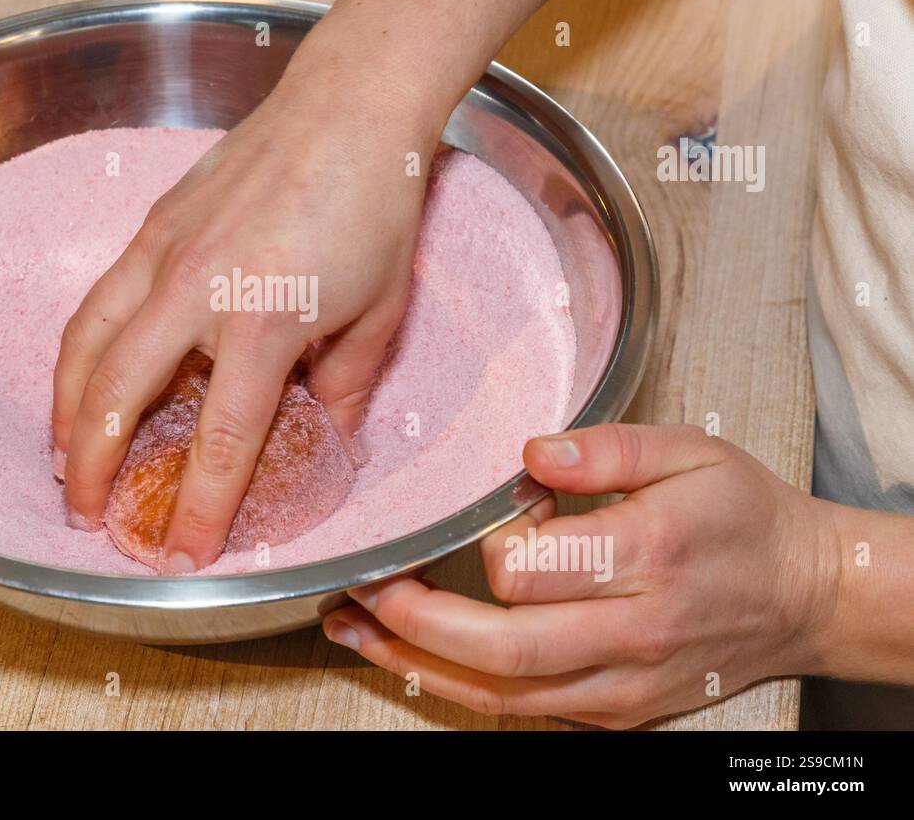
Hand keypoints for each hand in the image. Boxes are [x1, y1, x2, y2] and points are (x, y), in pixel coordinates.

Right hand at [52, 65, 438, 571]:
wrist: (348, 107)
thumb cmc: (375, 206)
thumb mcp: (380, 312)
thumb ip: (345, 388)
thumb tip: (326, 438)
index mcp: (264, 320)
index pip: (221, 438)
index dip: (198, 505)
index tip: (182, 553)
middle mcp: (198, 288)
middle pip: (118, 394)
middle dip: (93, 466)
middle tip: (87, 516)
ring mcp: (164, 252)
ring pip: (86, 343)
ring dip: (66, 410)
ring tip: (64, 458)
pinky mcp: (151, 226)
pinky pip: (97, 301)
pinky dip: (80, 351)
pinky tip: (85, 378)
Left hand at [322, 423, 842, 727]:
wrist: (804, 596)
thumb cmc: (741, 516)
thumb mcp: (690, 451)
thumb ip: (609, 447)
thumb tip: (531, 452)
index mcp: (650, 556)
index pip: (535, 568)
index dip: (494, 540)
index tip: (496, 509)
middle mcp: (634, 632)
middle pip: (504, 648)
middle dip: (415, 619)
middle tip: (362, 584)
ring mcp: (624, 683)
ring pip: (503, 694)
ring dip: (417, 663)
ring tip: (355, 627)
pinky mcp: (618, 711)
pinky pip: (525, 711)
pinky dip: (459, 688)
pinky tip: (412, 657)